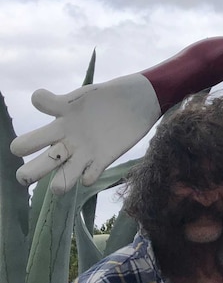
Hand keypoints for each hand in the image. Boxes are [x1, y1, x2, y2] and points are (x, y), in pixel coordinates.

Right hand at [10, 73, 160, 193]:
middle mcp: (67, 142)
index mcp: (58, 125)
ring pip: (64, 175)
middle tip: (25, 178)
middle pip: (41, 163)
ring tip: (58, 187)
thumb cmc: (106, 95)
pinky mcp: (104, 158)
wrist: (138, 99)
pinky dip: (88, 176)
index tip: (27, 147)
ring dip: (60, 184)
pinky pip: (91, 175)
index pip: (28, 142)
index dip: (24, 144)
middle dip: (29, 173)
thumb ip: (59, 102)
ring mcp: (85, 152)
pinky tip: (90, 173)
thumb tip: (35, 99)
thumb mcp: (81, 95)